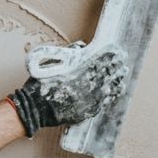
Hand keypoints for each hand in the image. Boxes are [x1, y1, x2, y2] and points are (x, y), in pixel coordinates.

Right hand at [8, 44, 128, 137]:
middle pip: (107, 74)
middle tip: (123, 59)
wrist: (34, 109)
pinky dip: (112, 93)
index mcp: (77, 73)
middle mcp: (86, 88)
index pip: (100, 61)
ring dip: (117, 79)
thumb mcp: (50, 63)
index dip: (110, 55)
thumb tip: (82, 46)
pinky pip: (105, 101)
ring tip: (123, 72)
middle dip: (116, 65)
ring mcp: (88, 101)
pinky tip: (116, 88)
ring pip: (109, 88)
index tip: (116, 50)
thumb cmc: (40, 85)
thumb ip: (68, 53)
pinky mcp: (87, 112)